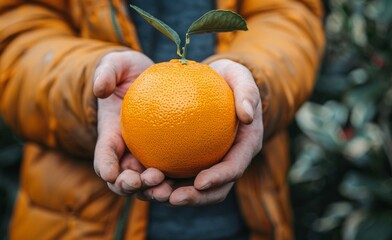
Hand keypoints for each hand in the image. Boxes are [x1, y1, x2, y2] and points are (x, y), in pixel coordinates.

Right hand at [93, 50, 165, 195]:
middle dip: (130, 186)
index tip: (111, 173)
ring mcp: (146, 157)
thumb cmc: (130, 72)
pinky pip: (171, 173)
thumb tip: (100, 89)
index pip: (104, 156)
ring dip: (154, 190)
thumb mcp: (116, 65)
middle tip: (149, 179)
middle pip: (122, 179)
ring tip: (168, 188)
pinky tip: (192, 181)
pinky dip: (176, 182)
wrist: (151, 80)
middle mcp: (126, 153)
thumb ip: (106, 72)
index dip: (106, 166)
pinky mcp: (167, 157)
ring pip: (146, 184)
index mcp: (111, 136)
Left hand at [143, 59, 263, 205]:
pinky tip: (144, 178)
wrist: (214, 82)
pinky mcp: (193, 159)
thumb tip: (248, 116)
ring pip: (194, 188)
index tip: (200, 182)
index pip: (235, 167)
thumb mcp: (239, 75)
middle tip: (171, 198)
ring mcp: (211, 162)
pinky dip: (164, 180)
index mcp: (245, 145)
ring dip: (175, 196)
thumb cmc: (228, 78)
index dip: (220, 179)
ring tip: (153, 194)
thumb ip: (247, 91)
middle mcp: (229, 159)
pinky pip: (178, 174)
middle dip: (195, 199)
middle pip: (215, 189)